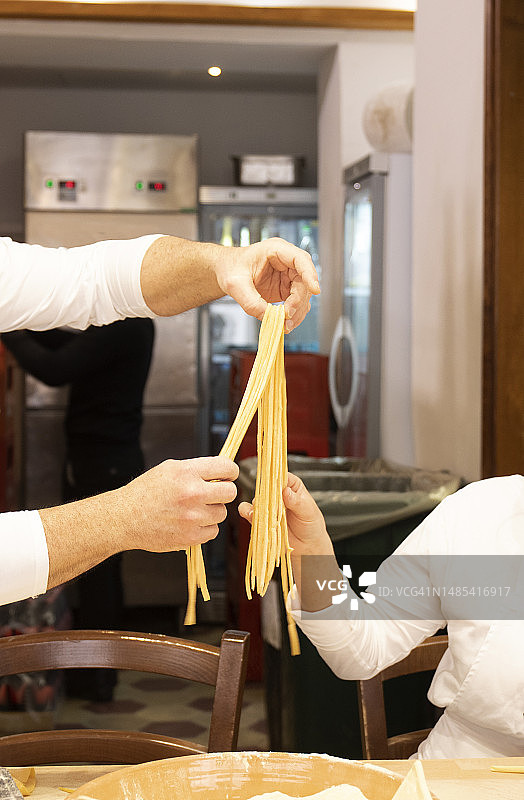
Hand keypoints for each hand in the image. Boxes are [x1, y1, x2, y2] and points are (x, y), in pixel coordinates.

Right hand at [117, 456, 238, 549]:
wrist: (124, 518)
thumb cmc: (145, 492)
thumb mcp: (170, 469)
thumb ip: (197, 469)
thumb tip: (222, 472)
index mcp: (187, 472)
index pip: (226, 468)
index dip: (230, 472)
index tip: (227, 476)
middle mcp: (192, 493)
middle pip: (231, 492)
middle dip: (224, 492)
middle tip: (212, 494)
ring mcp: (192, 517)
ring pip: (222, 513)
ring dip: (212, 511)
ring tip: (193, 509)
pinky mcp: (190, 537)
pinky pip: (213, 531)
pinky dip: (205, 528)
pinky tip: (190, 522)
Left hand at [215, 238, 320, 332]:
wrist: (226, 272)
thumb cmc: (231, 268)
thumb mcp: (235, 284)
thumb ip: (250, 302)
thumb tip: (268, 317)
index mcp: (276, 250)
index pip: (300, 259)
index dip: (310, 274)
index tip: (315, 289)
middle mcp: (286, 262)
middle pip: (304, 280)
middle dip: (299, 301)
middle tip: (287, 316)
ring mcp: (288, 276)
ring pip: (303, 294)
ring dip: (298, 311)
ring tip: (286, 324)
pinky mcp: (286, 289)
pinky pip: (296, 302)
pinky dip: (293, 314)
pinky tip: (286, 323)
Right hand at [238, 472, 332, 556]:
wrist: (307, 546)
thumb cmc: (311, 525)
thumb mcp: (309, 511)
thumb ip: (297, 501)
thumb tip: (286, 491)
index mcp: (292, 486)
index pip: (280, 475)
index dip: (275, 478)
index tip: (274, 486)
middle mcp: (277, 494)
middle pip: (265, 486)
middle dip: (265, 494)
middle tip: (271, 505)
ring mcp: (268, 506)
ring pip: (255, 499)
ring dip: (256, 505)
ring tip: (264, 514)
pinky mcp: (260, 518)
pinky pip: (247, 512)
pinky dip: (248, 513)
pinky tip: (254, 518)